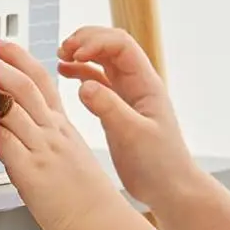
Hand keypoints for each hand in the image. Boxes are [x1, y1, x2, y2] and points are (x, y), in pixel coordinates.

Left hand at [0, 40, 127, 229]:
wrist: (99, 220)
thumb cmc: (83, 194)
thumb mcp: (69, 153)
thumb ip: (44, 137)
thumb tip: (16, 128)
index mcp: (62, 126)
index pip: (43, 82)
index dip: (22, 60)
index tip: (5, 46)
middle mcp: (53, 132)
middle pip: (27, 88)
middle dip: (4, 65)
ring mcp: (43, 150)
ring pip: (15, 109)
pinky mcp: (31, 171)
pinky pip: (5, 143)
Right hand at [57, 27, 200, 214]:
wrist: (170, 188)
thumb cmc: (161, 164)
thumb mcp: (133, 135)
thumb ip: (109, 108)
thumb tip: (84, 85)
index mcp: (146, 84)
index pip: (121, 45)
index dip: (96, 42)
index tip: (75, 54)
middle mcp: (137, 85)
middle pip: (110, 45)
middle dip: (86, 41)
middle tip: (63, 49)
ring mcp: (126, 96)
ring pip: (102, 61)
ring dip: (81, 54)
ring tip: (60, 57)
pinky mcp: (117, 110)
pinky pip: (97, 81)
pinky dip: (80, 73)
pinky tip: (64, 73)